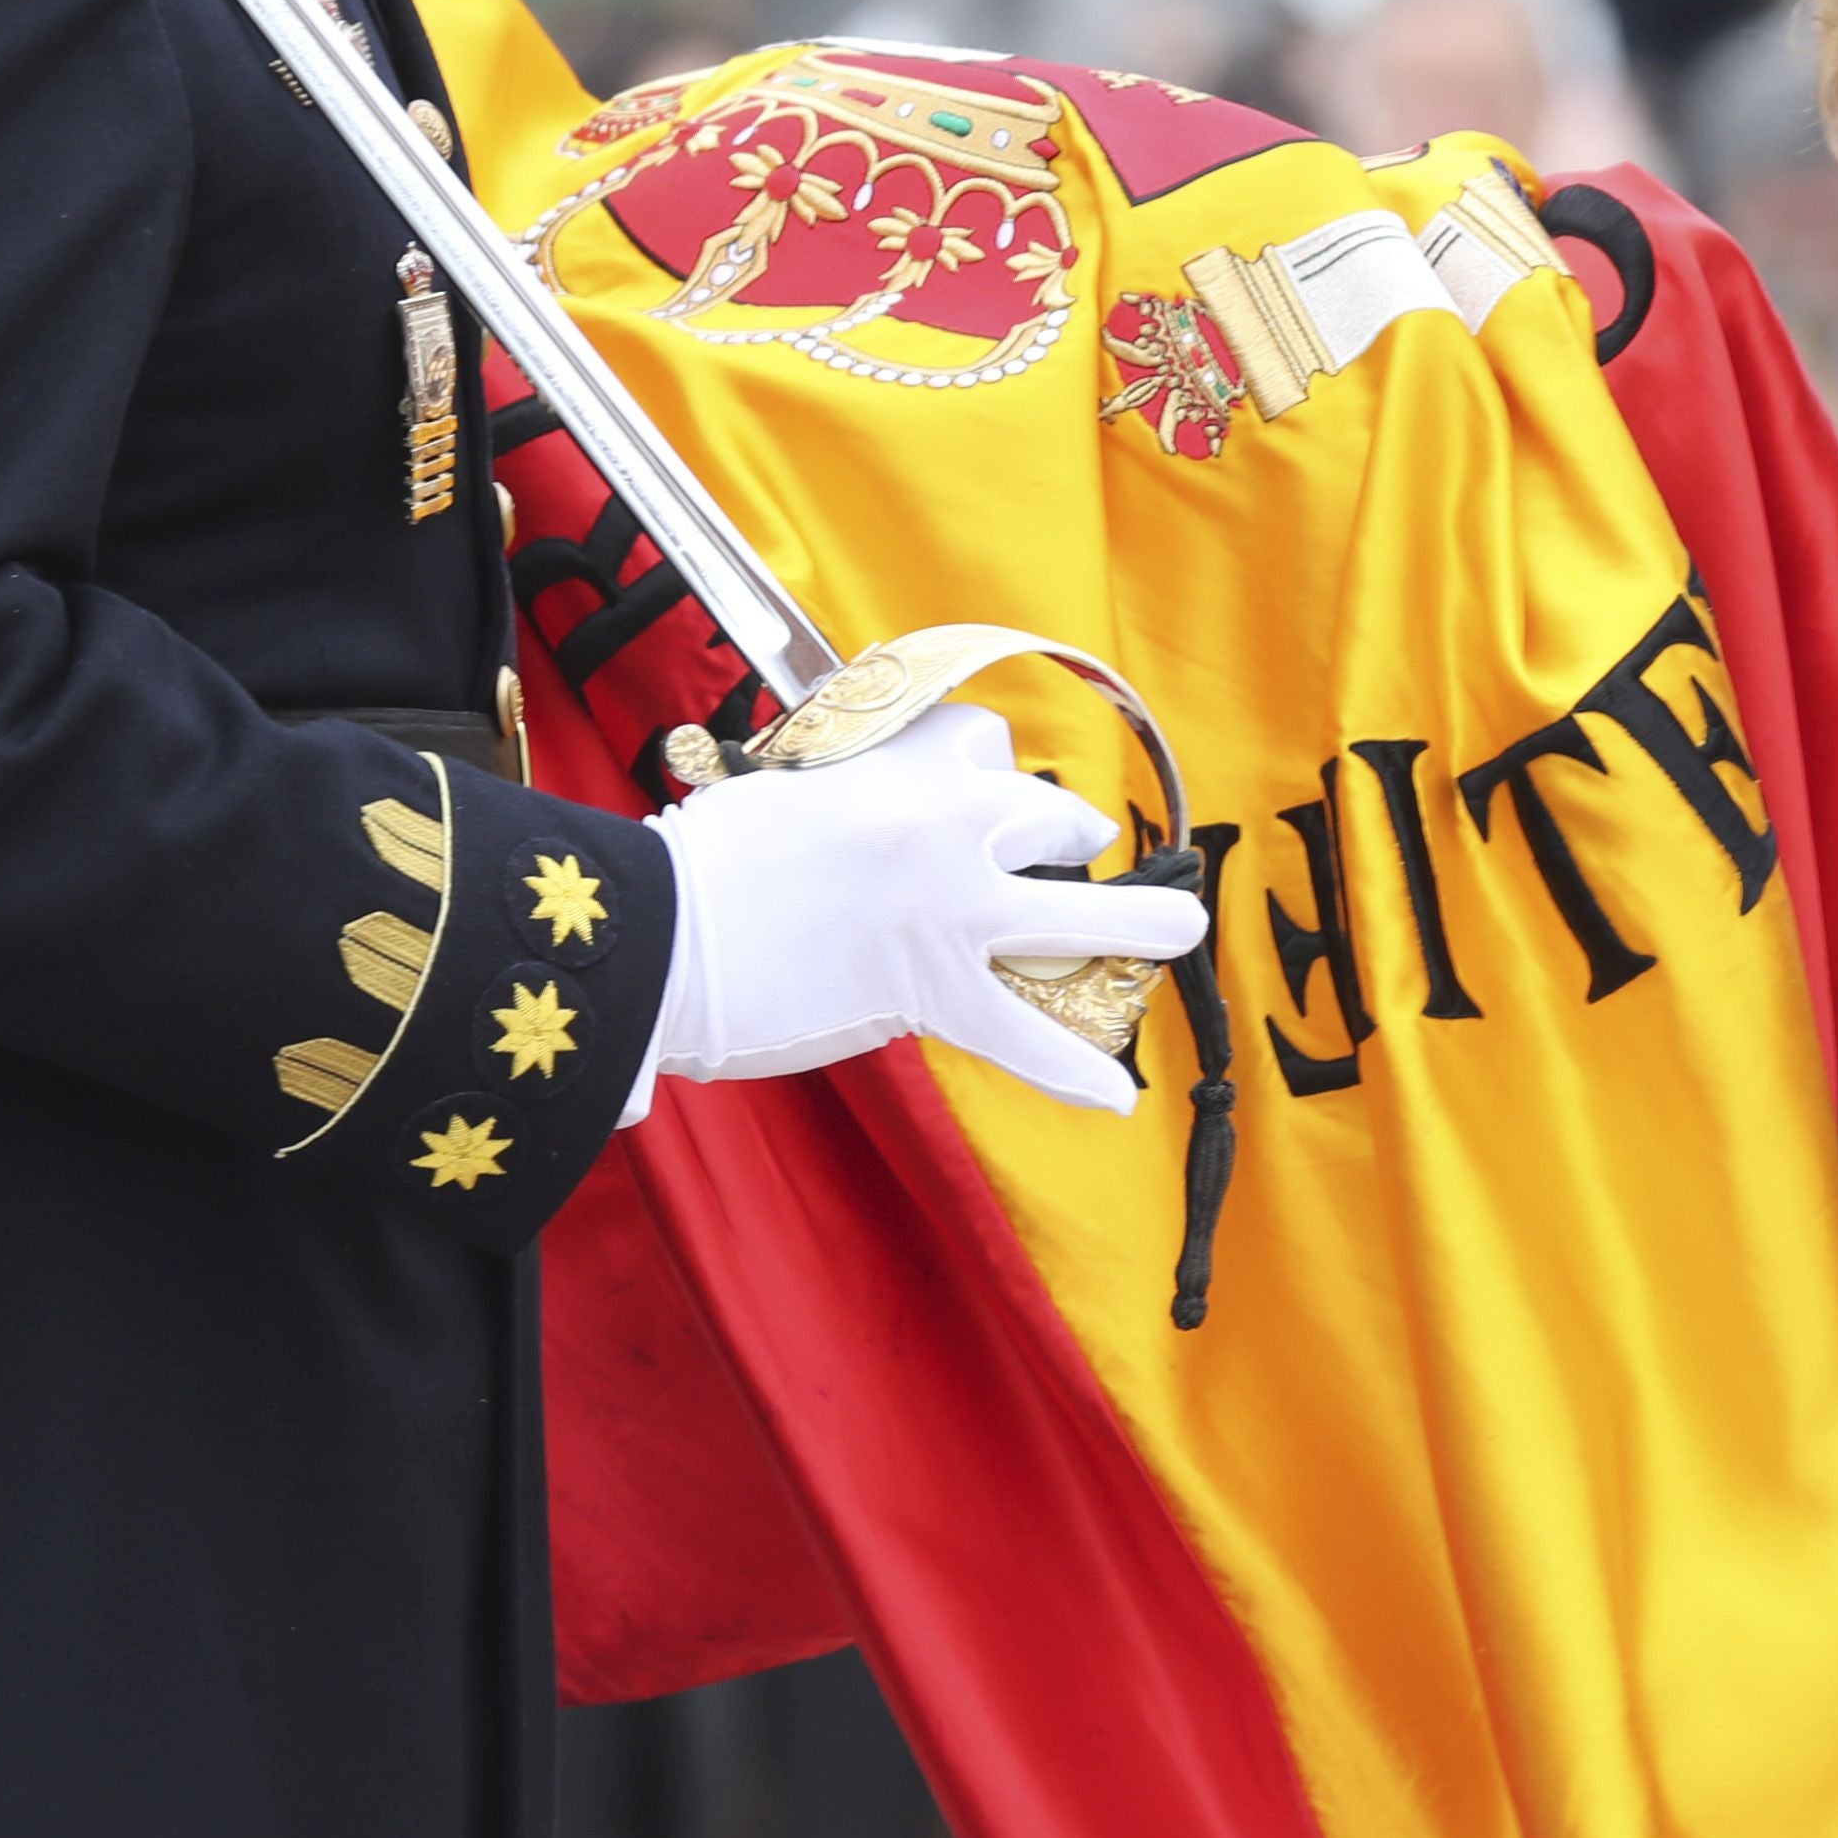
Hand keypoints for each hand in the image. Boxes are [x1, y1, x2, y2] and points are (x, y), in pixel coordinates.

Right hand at [640, 697, 1208, 1113]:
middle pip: (1049, 815)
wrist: (659, 929)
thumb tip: (844, 828)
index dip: (990, 772)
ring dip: (1140, 924)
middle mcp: (944, 823)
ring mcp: (953, 908)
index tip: (984, 789)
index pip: (980, 741)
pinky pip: (1027, 1036)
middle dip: (1063, 837)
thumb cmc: (696, 865)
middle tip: (1068, 851)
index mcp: (896, 763)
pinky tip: (1118, 1097)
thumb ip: (837, 805)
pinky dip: (1072, 1072)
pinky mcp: (937, 990)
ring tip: (1178, 929)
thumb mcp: (777, 795)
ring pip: (1079, 915)